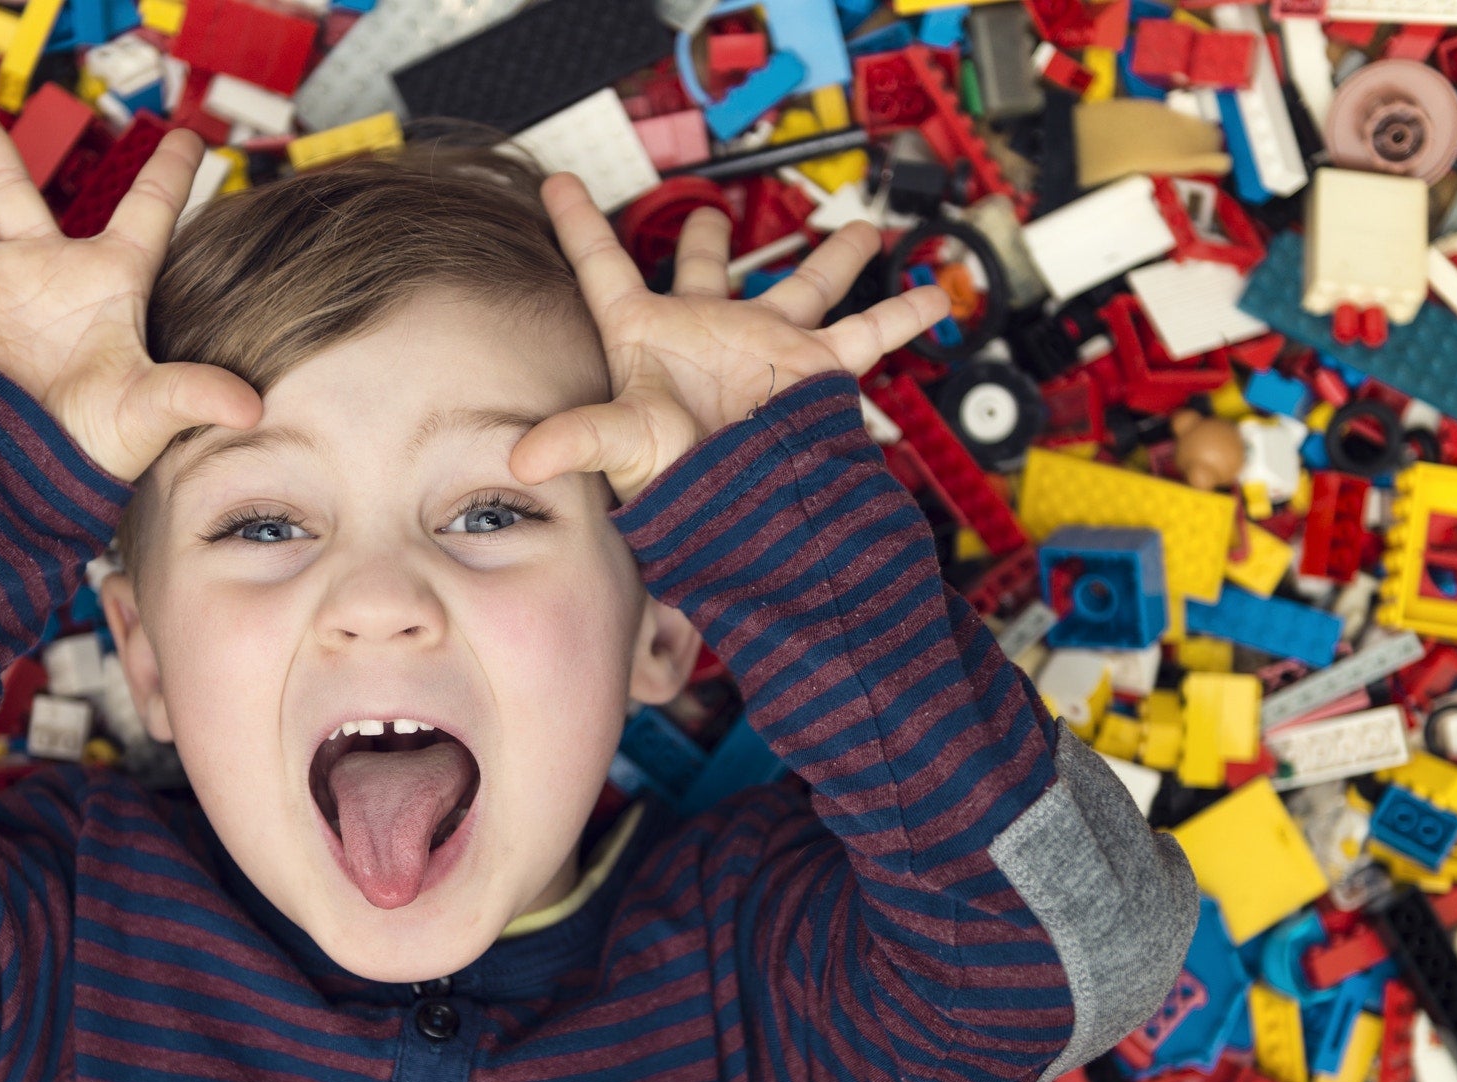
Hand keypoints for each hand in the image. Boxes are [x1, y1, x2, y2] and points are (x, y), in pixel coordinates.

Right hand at [0, 91, 261, 482]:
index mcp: (104, 283)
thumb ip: (194, 394)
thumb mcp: (148, 416)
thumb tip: (253, 406)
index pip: (148, 214)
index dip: (170, 174)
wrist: (27, 500)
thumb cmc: (92, 458)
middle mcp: (37, 277)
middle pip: (8, 190)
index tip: (188, 136)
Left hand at [507, 175, 950, 503]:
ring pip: (801, 285)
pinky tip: (936, 294)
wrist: (738, 524)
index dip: (579, 224)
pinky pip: (864, 335)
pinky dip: (902, 316)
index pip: (602, 266)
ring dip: (832, 259)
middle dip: (710, 237)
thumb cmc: (676, 486)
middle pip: (705, 269)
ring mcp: (762, 346)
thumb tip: (521, 457)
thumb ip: (575, 438)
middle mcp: (706, 331)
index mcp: (646, 334)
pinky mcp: (812, 369)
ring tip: (860, 231)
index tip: (556, 183)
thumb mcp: (624, 446)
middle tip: (714, 211)